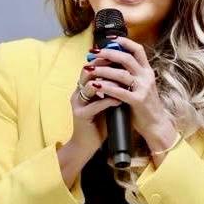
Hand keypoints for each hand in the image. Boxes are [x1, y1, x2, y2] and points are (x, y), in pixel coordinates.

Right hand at [57, 69, 119, 187]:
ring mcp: (78, 104)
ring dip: (109, 82)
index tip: (121, 57)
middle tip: (124, 65)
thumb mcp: (104, 103)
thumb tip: (126, 76)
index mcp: (82, 88)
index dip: (105, 60)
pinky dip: (108, 100)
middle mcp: (77, 93)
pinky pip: (95, 104)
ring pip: (91, 85)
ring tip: (123, 82)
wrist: (86, 146)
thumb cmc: (98, 124)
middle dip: (106, 66)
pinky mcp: (81, 116)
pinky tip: (119, 100)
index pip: (92, 67)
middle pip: (88, 71)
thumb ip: (110, 90)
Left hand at [84, 37, 178, 157]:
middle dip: (108, 53)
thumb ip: (129, 74)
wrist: (156, 124)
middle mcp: (146, 77)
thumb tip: (110, 62)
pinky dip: (106, 87)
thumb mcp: (140, 85)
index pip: (137, 49)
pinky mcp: (138, 101)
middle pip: (126, 58)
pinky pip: (119, 91)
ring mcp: (143, 88)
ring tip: (90, 68)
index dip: (124, 41)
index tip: (109, 38)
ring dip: (103, 70)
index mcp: (147, 71)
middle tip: (93, 52)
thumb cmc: (144, 105)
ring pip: (121, 74)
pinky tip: (95, 86)